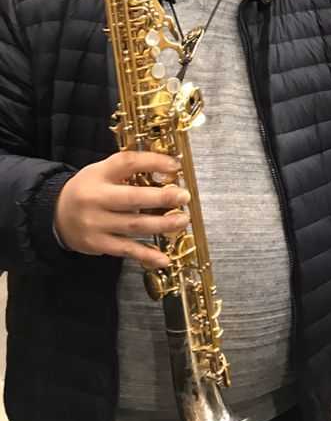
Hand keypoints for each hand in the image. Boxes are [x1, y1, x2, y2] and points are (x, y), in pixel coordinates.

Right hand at [54, 151, 189, 267]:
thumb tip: (168, 168)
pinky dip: (146, 255)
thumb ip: (129, 168)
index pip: (127, 163)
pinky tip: (163, 258)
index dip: (153, 162)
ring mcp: (96, 224)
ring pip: (133, 226)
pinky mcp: (98, 244)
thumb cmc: (88, 189)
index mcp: (98, 175)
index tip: (175, 165)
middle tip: (184, 197)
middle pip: (132, 198)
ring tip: (181, 221)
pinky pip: (126, 250)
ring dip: (161, 225)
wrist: (55, 214)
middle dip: (162, 198)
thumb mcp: (102, 171)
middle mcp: (96, 199)